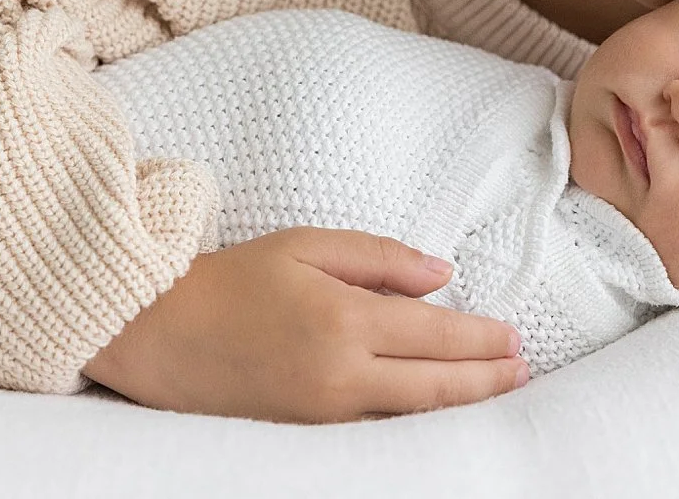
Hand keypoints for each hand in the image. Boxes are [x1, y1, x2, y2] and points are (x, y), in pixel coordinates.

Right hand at [82, 227, 527, 421]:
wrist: (157, 334)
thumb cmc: (229, 280)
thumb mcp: (304, 244)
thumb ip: (379, 258)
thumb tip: (440, 274)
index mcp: (343, 319)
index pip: (436, 334)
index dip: (481, 339)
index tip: (514, 337)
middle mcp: (341, 374)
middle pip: (436, 387)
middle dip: (486, 380)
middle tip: (521, 371)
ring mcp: (324, 414)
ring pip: (412, 416)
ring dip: (460, 404)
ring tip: (495, 391)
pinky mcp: (307, 434)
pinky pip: (377, 430)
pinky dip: (415, 419)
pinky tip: (435, 408)